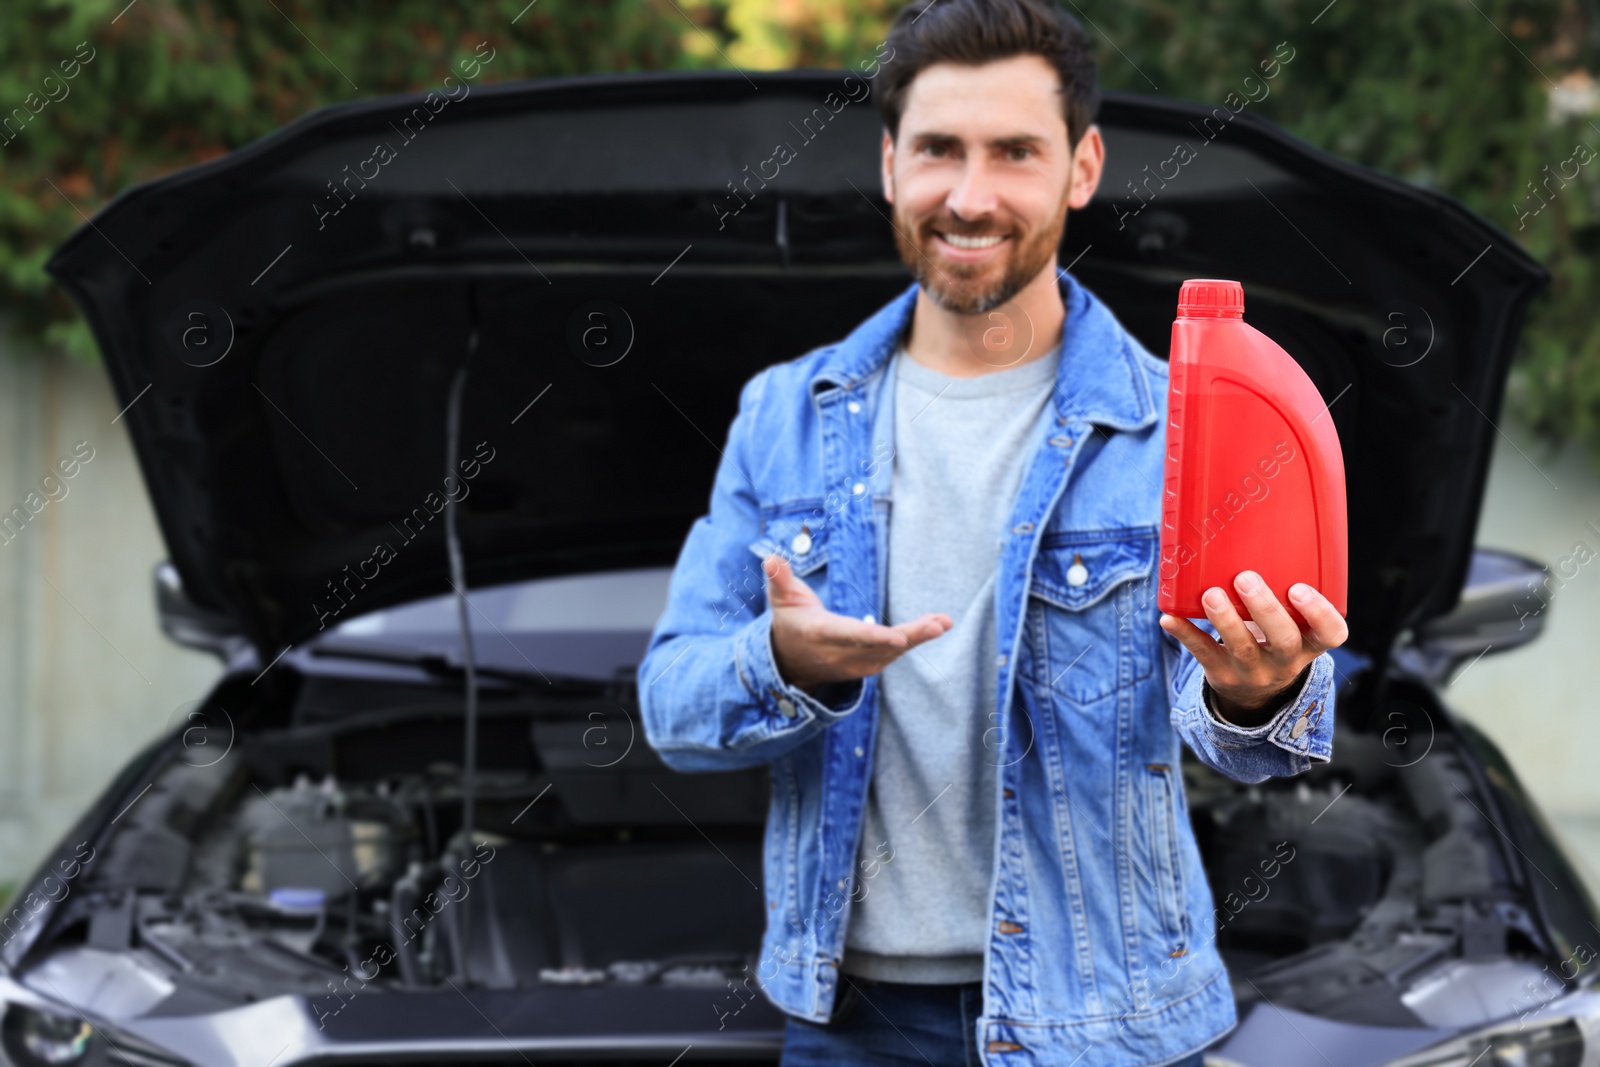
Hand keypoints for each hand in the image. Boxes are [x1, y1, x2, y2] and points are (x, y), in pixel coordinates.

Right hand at [764, 553, 951, 693]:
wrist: (789, 663)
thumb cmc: (789, 622)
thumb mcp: (780, 599)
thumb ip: (779, 579)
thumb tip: (772, 558)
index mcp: (820, 634)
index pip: (849, 636)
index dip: (873, 638)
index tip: (898, 637)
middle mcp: (840, 655)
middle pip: (879, 646)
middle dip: (911, 636)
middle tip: (938, 624)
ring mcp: (855, 664)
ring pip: (891, 652)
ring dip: (919, 637)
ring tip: (943, 621)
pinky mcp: (867, 666)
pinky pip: (894, 654)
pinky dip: (915, 641)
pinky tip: (935, 625)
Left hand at [1158, 570, 1347, 726]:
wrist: (1253, 693)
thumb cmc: (1273, 640)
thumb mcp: (1291, 625)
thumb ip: (1283, 594)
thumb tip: (1257, 532)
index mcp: (1309, 643)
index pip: (1331, 634)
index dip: (1320, 614)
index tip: (1300, 589)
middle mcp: (1285, 662)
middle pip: (1283, 640)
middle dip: (1265, 609)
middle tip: (1246, 579)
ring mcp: (1253, 672)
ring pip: (1241, 648)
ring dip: (1225, 620)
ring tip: (1211, 594)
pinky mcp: (1221, 674)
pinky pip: (1203, 654)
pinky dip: (1185, 634)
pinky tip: (1169, 618)